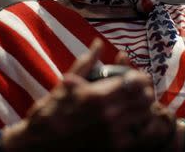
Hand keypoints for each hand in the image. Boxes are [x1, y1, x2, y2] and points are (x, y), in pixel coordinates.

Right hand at [23, 39, 154, 151]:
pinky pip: (138, 136)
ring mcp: (114, 135)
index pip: (136, 82)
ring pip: (145, 117)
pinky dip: (138, 127)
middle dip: (145, 91)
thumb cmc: (50, 111)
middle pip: (145, 99)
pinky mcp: (114, 148)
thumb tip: (99, 43)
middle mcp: (110, 115)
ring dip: (144, 108)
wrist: (39, 144)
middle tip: (139, 89)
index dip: (141, 77)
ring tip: (136, 104)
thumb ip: (87, 62)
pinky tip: (130, 122)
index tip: (137, 76)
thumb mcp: (66, 83)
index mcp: (99, 96)